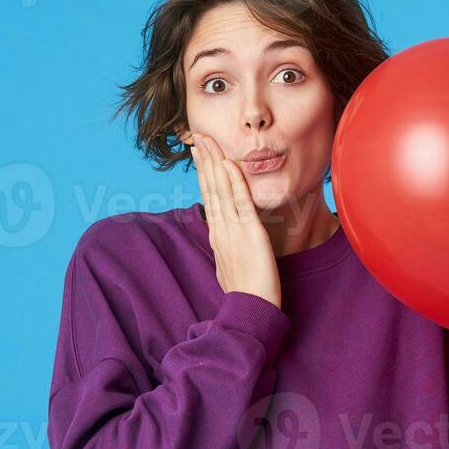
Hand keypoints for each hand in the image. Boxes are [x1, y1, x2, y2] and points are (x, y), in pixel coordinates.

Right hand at [180, 129, 281, 308]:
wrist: (250, 311)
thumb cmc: (245, 292)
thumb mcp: (230, 265)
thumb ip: (227, 247)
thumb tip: (223, 237)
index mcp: (217, 235)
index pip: (208, 196)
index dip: (203, 173)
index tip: (199, 154)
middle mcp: (221, 230)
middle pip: (210, 188)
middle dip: (205, 160)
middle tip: (198, 137)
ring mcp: (233, 230)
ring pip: (221, 190)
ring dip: (215, 163)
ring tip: (209, 141)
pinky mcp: (250, 234)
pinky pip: (240, 203)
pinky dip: (234, 182)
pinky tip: (229, 164)